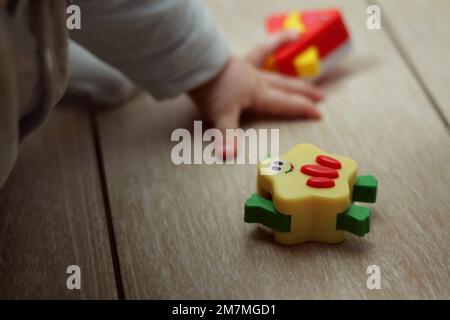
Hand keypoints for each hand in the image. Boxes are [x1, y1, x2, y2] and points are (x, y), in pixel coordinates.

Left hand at [189, 31, 323, 157]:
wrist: (197, 64)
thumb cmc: (211, 90)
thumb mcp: (220, 115)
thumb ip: (227, 136)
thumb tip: (227, 155)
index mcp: (258, 95)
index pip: (286, 104)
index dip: (303, 109)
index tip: (319, 114)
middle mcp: (258, 81)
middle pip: (287, 86)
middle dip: (304, 92)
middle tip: (321, 96)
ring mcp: (249, 68)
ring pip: (274, 62)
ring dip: (286, 52)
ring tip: (299, 38)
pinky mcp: (238, 60)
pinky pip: (260, 50)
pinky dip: (272, 40)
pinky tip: (283, 33)